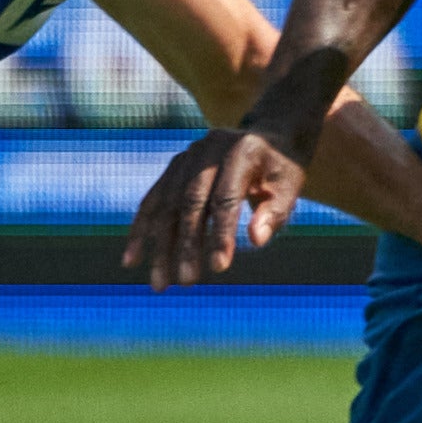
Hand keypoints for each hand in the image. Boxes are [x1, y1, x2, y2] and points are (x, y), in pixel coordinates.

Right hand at [123, 125, 306, 287]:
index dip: (221, 233)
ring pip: (167, 205)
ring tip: (160, 284)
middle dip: (186, 245)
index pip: (225, 197)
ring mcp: (187, 156)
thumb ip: (275, 212)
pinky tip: (132, 260)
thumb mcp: (289, 187)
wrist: (266, 138)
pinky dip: (141, 230)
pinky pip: (152, 200)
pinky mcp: (174, 167)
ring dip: (160, 246)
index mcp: (241, 151)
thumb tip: (255, 240)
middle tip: (186, 282)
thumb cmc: (280, 171)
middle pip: (190, 202)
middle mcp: (208, 149)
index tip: (219, 268)